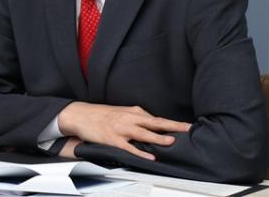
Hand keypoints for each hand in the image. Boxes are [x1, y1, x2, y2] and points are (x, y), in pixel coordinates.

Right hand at [57, 102, 191, 160]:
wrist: (80, 115)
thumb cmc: (101, 114)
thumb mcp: (121, 111)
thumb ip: (136, 116)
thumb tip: (152, 122)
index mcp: (132, 112)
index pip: (156, 118)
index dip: (172, 123)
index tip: (186, 126)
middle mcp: (129, 119)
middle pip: (155, 122)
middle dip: (172, 125)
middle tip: (188, 128)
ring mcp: (121, 129)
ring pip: (143, 133)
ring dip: (158, 137)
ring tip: (171, 141)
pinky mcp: (113, 139)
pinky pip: (129, 147)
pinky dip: (140, 152)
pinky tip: (150, 157)